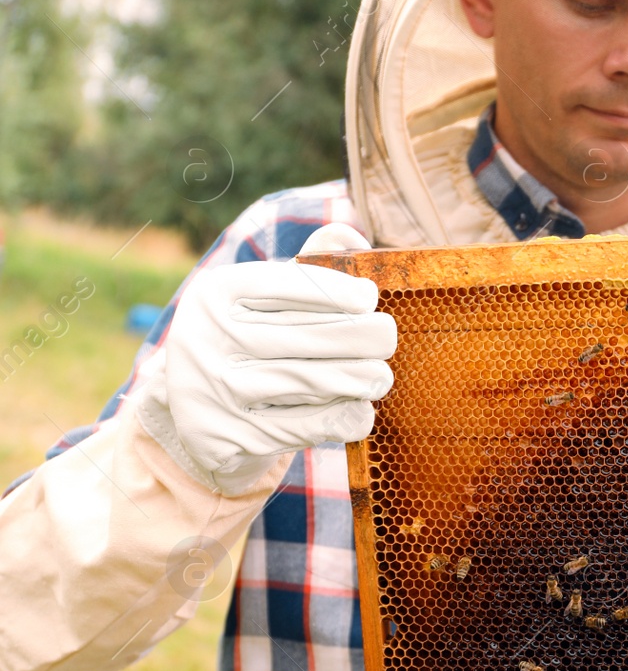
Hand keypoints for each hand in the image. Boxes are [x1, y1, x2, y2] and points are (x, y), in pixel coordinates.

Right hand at [135, 224, 395, 494]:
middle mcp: (206, 338)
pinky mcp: (229, 436)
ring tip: (382, 376)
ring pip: (308, 381)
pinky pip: (303, 426)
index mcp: (216, 293)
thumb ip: (307, 266)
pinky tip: (362, 410)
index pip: (285, 284)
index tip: (369, 297)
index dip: (334, 291)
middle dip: (359, 337)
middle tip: (387, 339)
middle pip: (304, 335)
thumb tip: (351, 234)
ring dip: (358, 379)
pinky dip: (341, 417)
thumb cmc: (249, 341)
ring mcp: (214, 391)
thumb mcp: (263, 300)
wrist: (197, 419)